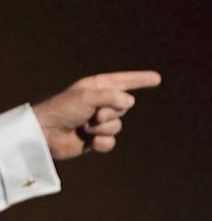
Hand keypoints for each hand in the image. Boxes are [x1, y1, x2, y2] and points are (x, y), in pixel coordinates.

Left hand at [32, 71, 160, 159]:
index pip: (123, 81)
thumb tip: (130, 102)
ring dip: (102, 128)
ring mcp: (97, 121)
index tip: (157, 78)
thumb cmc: (62, 109)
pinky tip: (89, 142)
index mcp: (96, 88)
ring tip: (85, 128)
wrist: (45, 134)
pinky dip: (101, 142)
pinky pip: (111, 142)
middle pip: (123, 107)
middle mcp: (98, 103)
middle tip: (93, 114)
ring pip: (117, 125)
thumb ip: (112, 97)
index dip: (140, 79)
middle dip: (111, 112)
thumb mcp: (88, 97)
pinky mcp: (95, 139)